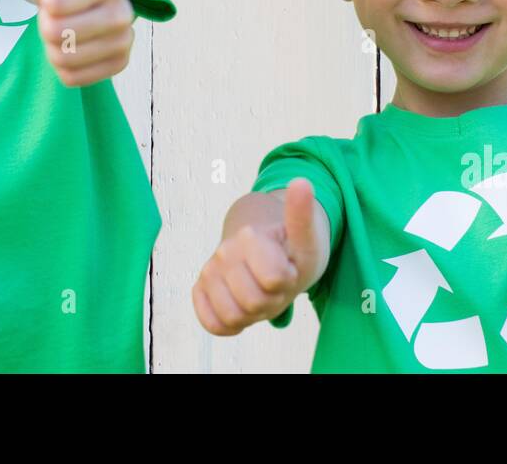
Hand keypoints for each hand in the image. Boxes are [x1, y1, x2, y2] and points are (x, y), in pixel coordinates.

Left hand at [22, 0, 133, 86]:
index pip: (59, 2)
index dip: (47, 0)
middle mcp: (124, 11)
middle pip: (61, 35)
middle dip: (45, 23)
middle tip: (50, 8)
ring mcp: (123, 40)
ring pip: (66, 60)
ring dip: (52, 46)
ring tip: (60, 25)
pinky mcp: (116, 64)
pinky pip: (73, 78)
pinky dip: (62, 66)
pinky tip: (69, 46)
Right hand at [193, 178, 322, 335]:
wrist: (266, 249)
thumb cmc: (291, 249)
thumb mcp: (306, 238)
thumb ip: (302, 216)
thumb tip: (301, 180)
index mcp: (249, 236)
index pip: (274, 280)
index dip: (288, 281)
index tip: (289, 267)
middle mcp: (223, 251)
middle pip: (253, 304)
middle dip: (271, 301)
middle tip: (276, 284)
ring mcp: (209, 271)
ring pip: (232, 317)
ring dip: (252, 314)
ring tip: (260, 292)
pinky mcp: (200, 289)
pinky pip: (213, 324)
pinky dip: (231, 324)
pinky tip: (242, 306)